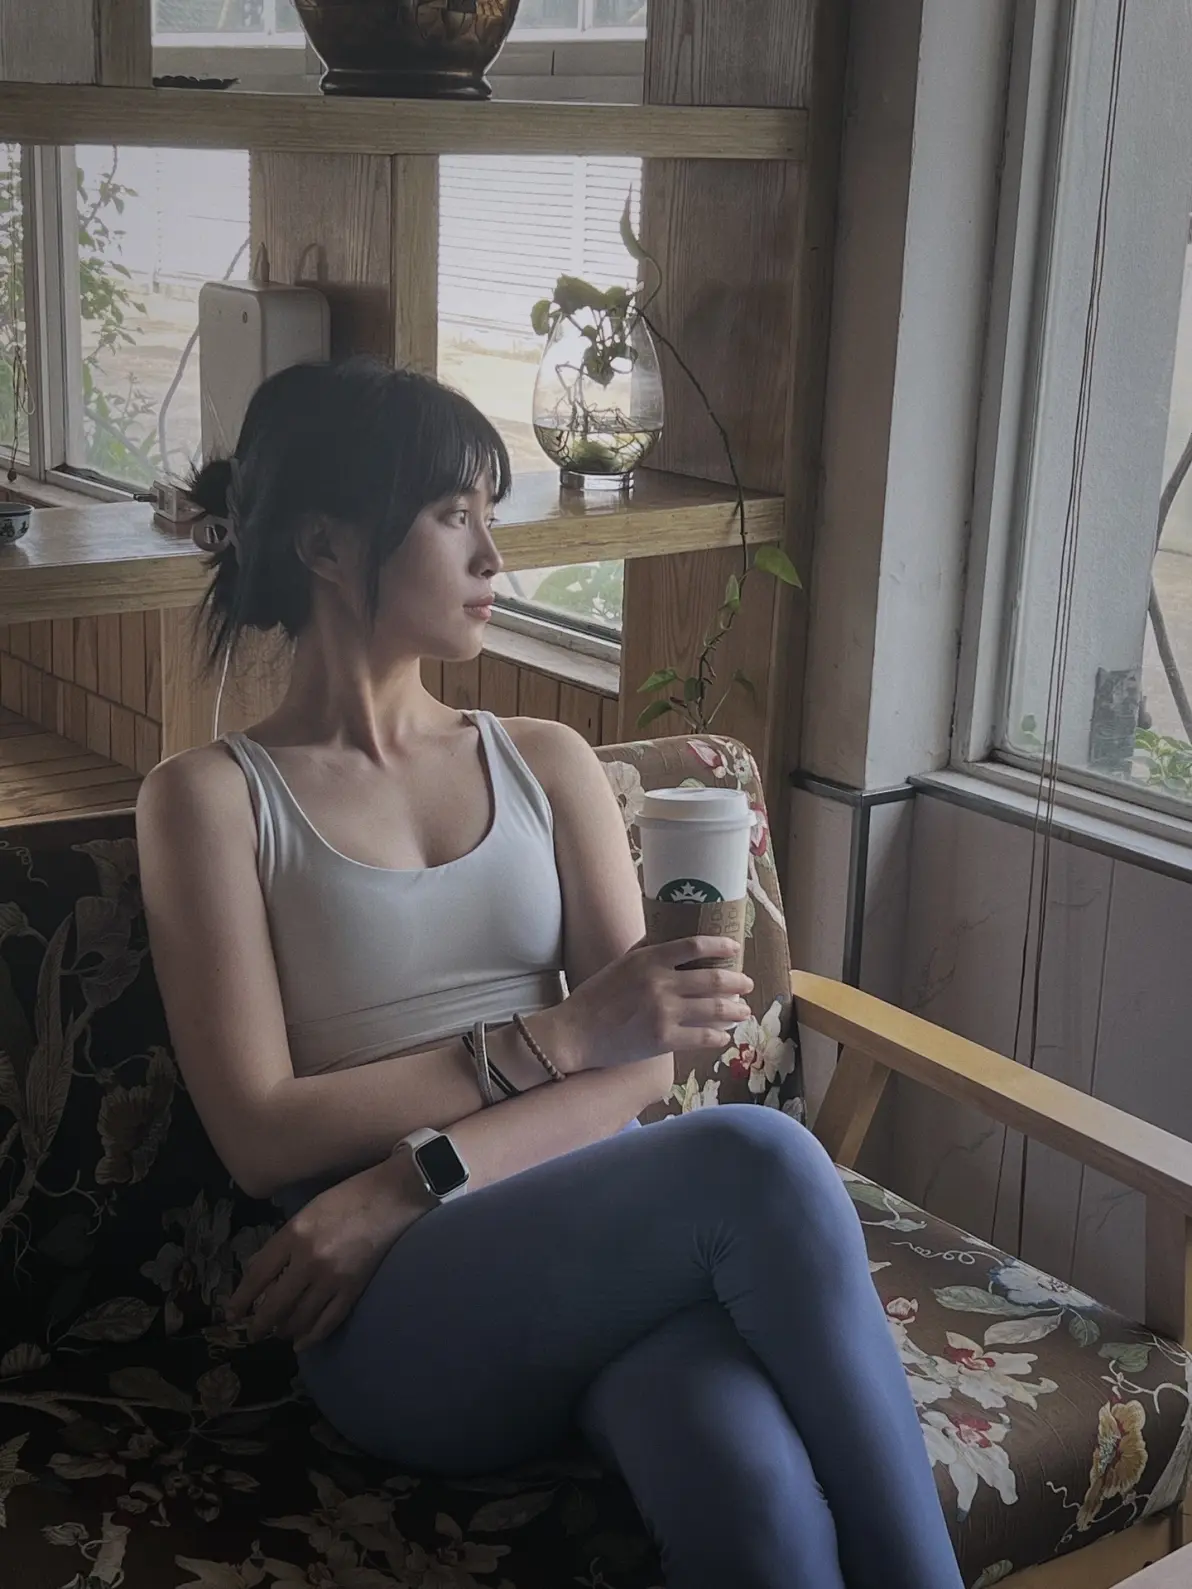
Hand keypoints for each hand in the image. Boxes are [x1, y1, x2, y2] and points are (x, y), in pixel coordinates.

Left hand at [225, 1154, 429, 1350]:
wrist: (393, 1198)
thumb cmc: (347, 1198)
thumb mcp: (306, 1211)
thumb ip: (281, 1243)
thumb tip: (256, 1271)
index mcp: (294, 1235)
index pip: (257, 1275)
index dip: (241, 1299)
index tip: (232, 1313)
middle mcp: (310, 1260)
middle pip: (274, 1305)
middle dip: (259, 1324)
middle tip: (253, 1332)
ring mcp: (333, 1278)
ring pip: (299, 1319)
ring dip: (284, 1331)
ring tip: (278, 1333)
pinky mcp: (354, 1289)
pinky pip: (328, 1322)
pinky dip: (312, 1337)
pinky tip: (302, 1343)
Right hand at [532, 936, 752, 1074]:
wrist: (575, 1033)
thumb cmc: (596, 997)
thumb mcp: (620, 964)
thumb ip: (645, 950)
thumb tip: (668, 934)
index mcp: (649, 959)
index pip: (695, 945)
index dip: (721, 945)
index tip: (735, 948)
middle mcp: (660, 983)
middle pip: (713, 979)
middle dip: (737, 982)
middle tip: (747, 984)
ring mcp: (664, 1012)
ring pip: (714, 1009)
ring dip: (735, 1010)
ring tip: (743, 1010)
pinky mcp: (663, 1039)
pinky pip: (702, 1037)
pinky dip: (718, 1036)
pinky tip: (724, 1036)